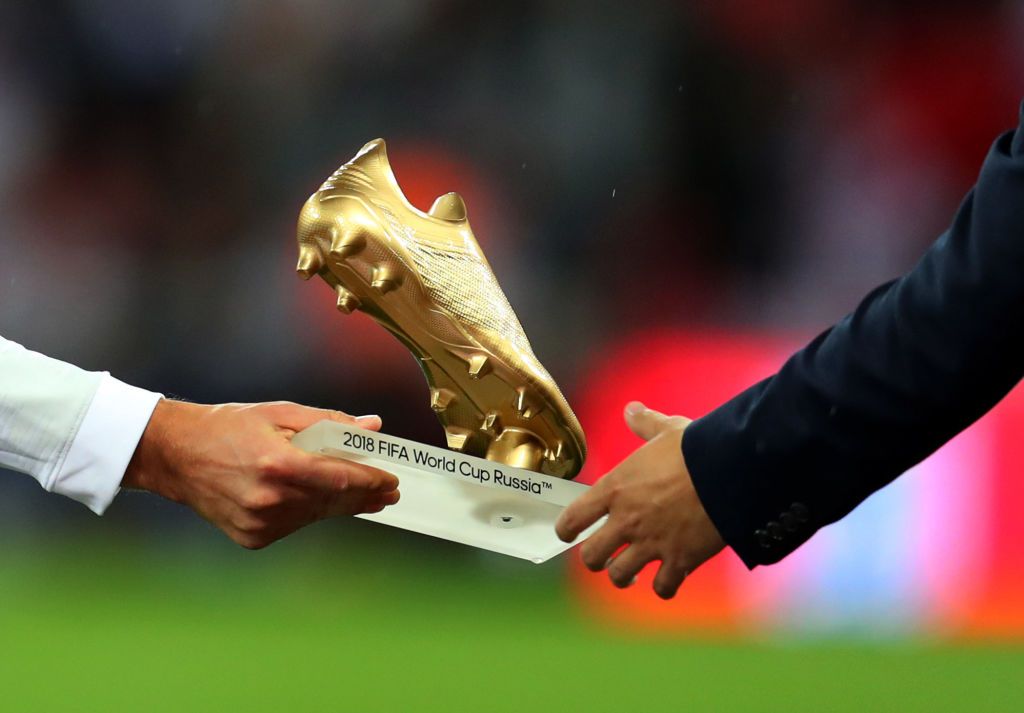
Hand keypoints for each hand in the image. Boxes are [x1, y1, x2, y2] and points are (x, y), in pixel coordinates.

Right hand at [123, 399, 399, 548]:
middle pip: (334, 501)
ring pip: (316, 515)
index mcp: (278, 463)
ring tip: (360, 493)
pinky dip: (309, 511)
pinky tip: (314, 498)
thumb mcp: (280, 413)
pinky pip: (295, 524)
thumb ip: (330, 423)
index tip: (393, 480)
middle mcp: (269, 499)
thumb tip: (372, 427)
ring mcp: (260, 523)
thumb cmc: (228, 427)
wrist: (176, 455)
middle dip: (365, 496)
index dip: (371, 481)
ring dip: (339, 504)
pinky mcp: (252, 537)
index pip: (340, 478)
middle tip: (388, 491)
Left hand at [555, 401, 724, 598]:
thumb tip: (631, 409)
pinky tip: (668, 579)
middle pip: (591, 557)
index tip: (569, 534)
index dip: (566, 530)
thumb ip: (644, 423)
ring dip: (625, 576)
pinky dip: (663, 587)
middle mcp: (626, 521)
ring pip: (620, 576)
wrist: (730, 472)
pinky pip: (662, 588)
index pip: (572, 519)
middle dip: (596, 559)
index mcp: (615, 489)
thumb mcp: (665, 429)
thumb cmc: (695, 448)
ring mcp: (651, 544)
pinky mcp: (679, 561)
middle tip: (607, 555)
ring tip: (634, 571)